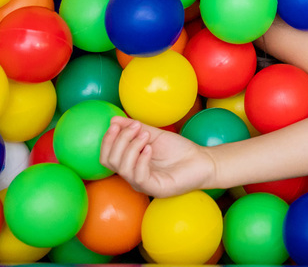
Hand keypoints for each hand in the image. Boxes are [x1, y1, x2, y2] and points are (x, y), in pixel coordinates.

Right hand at [100, 117, 216, 198]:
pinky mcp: (155, 189)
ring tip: (146, 135)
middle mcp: (133, 175)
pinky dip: (141, 159)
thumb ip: (134, 128)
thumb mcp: (154, 135)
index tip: (116, 123)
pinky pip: (139, 176)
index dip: (107, 140)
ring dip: (131, 147)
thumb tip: (114, 119)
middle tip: (134, 127)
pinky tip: (150, 148)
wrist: (201, 161)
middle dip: (118, 141)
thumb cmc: (178, 150)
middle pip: (110, 161)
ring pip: (123, 168)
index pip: (106, 156)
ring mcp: (143, 184)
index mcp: (130, 164)